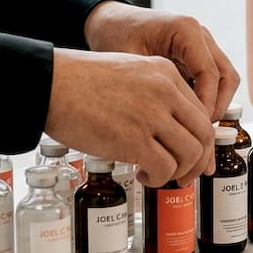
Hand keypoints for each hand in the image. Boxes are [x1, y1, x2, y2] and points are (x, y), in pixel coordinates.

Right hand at [44, 48, 214, 186]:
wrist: (49, 84)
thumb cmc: (80, 82)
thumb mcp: (129, 73)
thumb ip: (153, 94)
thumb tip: (168, 130)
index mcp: (166, 73)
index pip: (200, 112)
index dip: (201, 140)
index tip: (193, 157)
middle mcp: (165, 92)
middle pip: (203, 134)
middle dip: (197, 161)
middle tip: (183, 175)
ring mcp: (151, 115)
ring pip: (189, 154)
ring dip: (178, 172)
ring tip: (158, 175)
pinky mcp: (133, 139)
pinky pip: (165, 168)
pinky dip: (159, 178)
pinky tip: (144, 176)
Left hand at [82, 1, 240, 121]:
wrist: (109, 23)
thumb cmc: (115, 35)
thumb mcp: (130, 62)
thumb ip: (155, 88)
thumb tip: (173, 123)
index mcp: (186, 30)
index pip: (210, 74)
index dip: (205, 105)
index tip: (193, 127)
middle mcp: (200, 35)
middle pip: (227, 77)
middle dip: (217, 107)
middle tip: (200, 130)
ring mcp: (202, 45)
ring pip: (225, 79)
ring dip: (216, 104)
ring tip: (195, 126)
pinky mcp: (198, 56)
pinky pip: (213, 80)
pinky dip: (207, 99)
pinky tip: (188, 116)